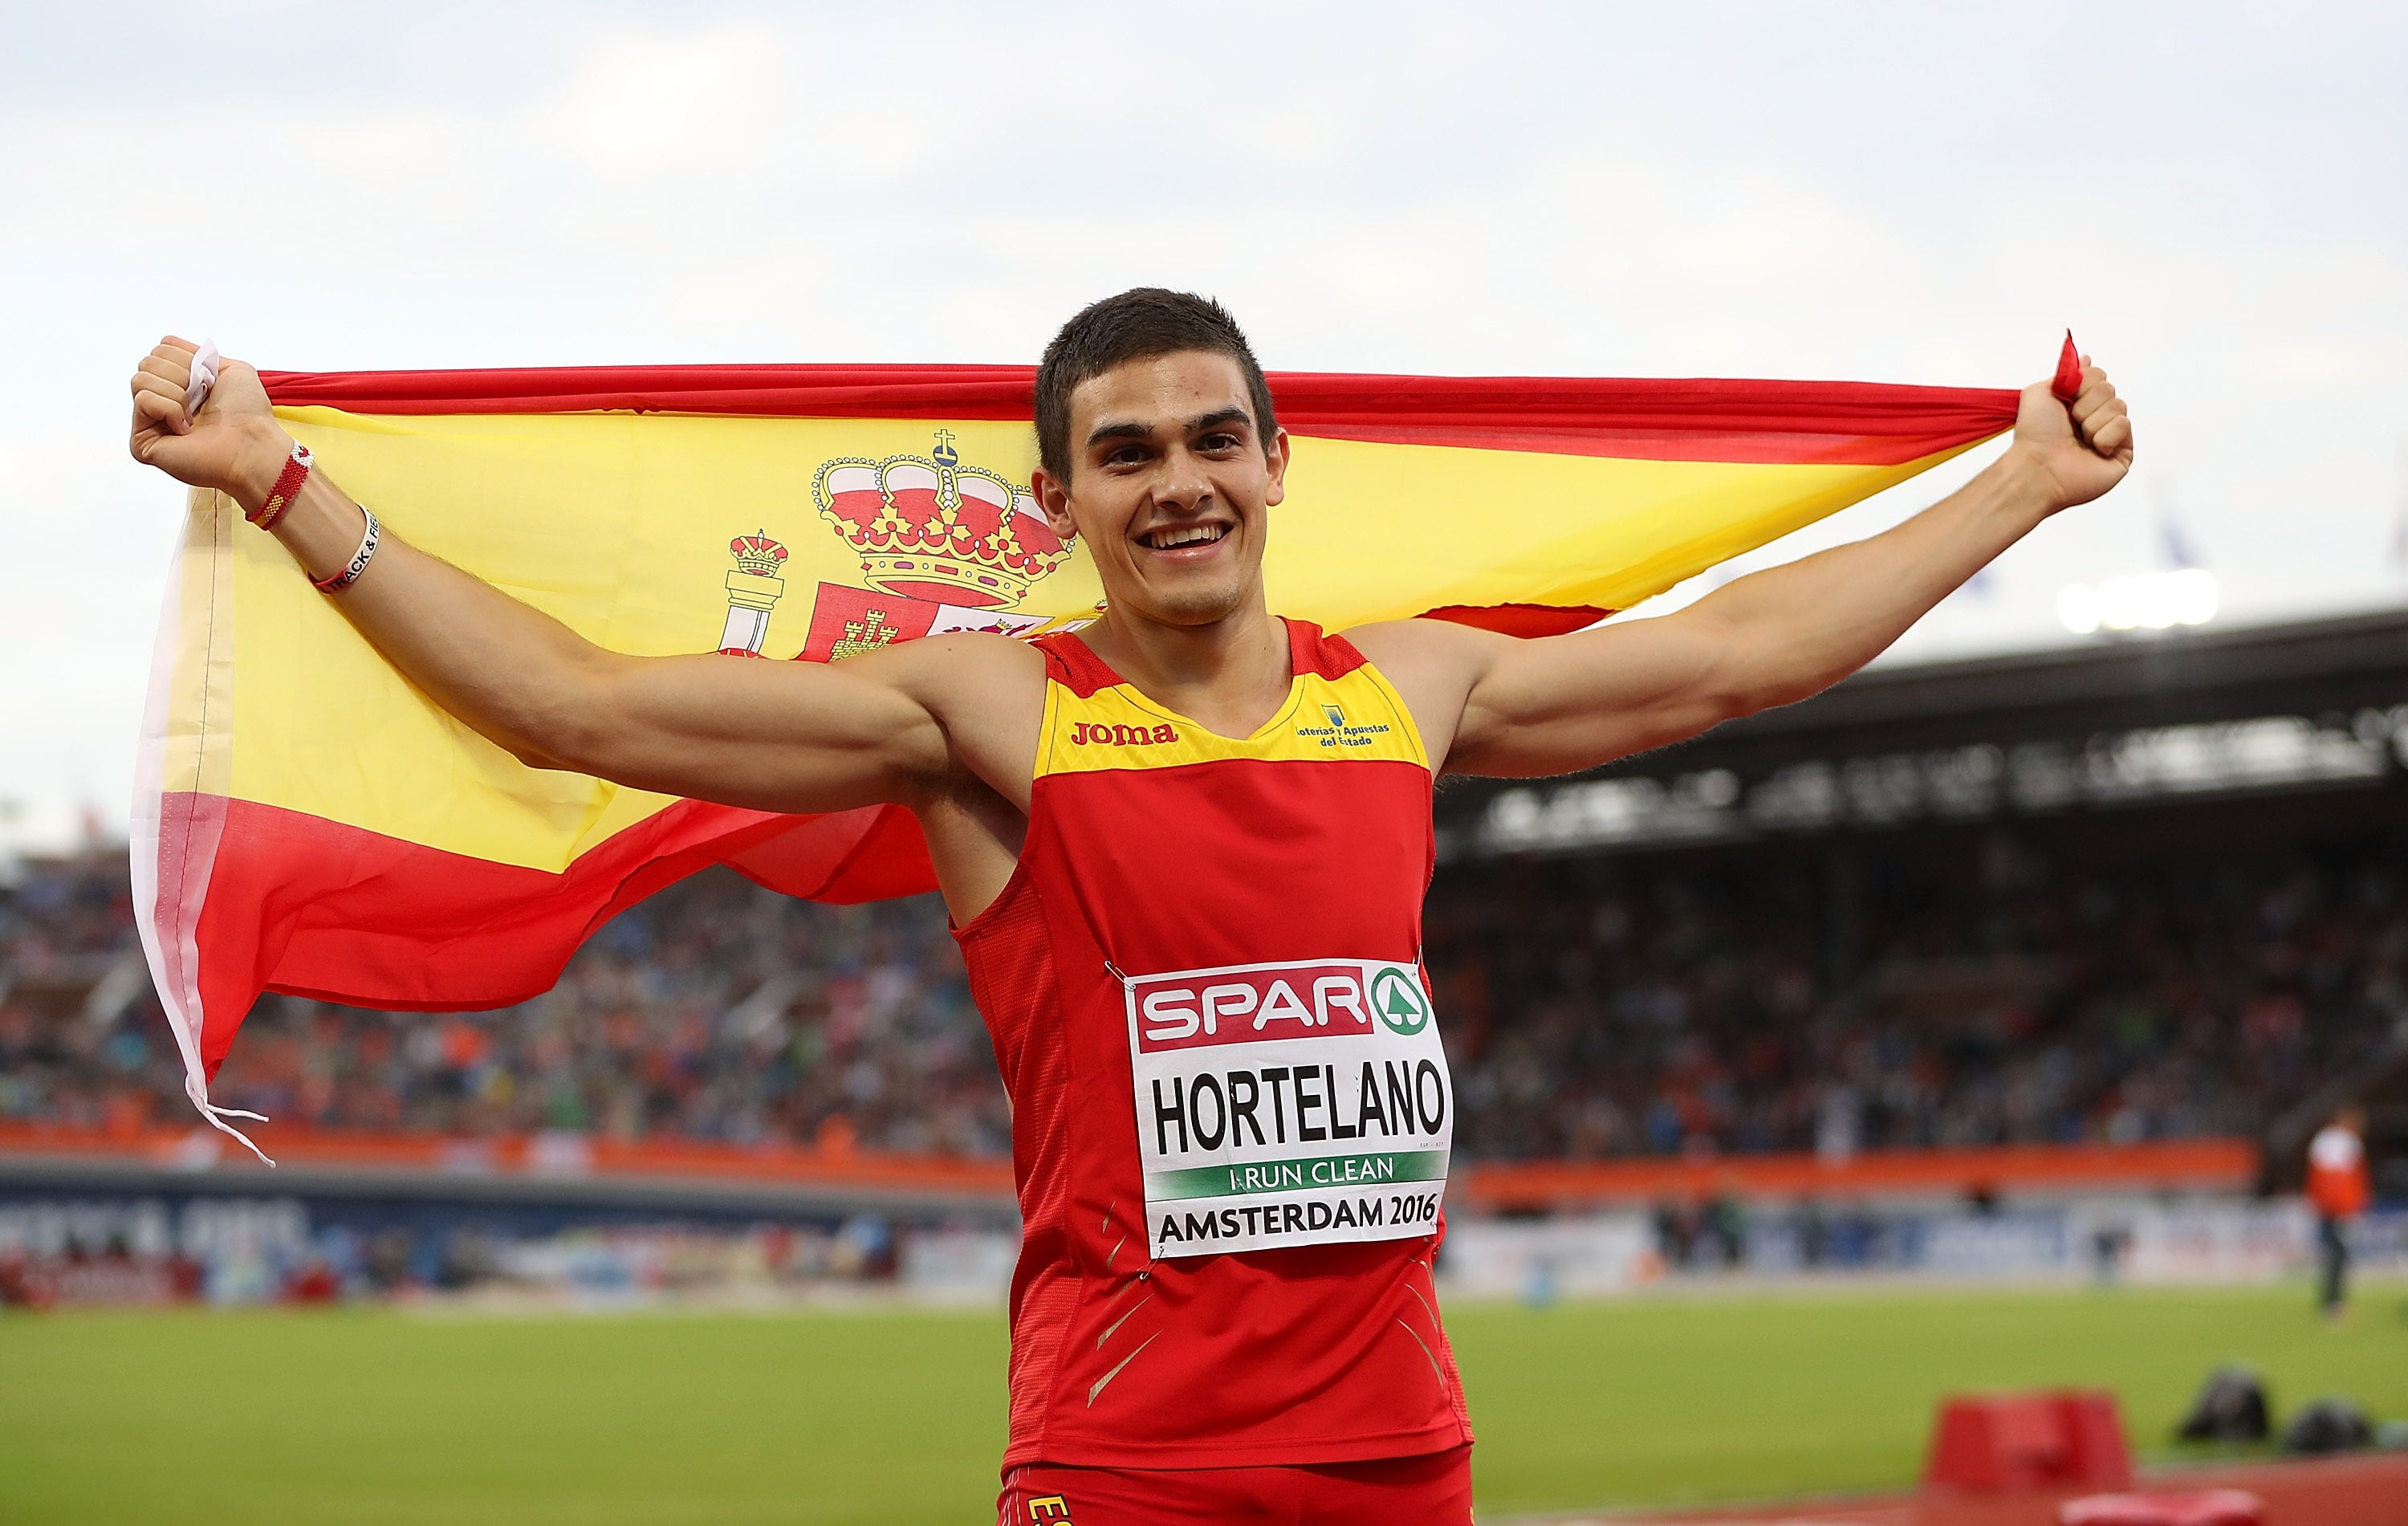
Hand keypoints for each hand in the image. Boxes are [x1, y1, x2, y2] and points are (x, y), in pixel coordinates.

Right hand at [128, 337, 291, 508]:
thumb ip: (198, 353)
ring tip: (194, 416)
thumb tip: (167, 342)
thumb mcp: (231, 369)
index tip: (210, 381)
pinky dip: (169, 409)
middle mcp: (162, 403)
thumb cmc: (249, 413)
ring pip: (140, 379)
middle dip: (181, 375)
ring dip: (177, 393)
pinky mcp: (141, 442)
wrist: (252, 444)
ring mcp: (150, 423)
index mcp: (180, 385)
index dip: (188, 359)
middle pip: (147, 362)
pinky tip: (185, 429)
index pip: (160, 350)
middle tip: (202, 400)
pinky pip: (143, 400)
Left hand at [2007, 355, 2131, 511]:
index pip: (2097, 375)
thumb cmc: (2034, 435)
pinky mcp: (2122, 452)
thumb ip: (2064, 373)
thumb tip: (2085, 359)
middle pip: (2109, 387)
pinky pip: (2124, 424)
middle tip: (2071, 422)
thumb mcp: (2039, 392)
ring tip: (2079, 438)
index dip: (2083, 382)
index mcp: (2076, 403)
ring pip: (2119, 405)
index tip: (2066, 395)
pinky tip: (2093, 450)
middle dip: (2087, 402)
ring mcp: (2109, 435)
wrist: (2038, 466)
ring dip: (2093, 420)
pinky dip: (2105, 435)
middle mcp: (2094, 417)